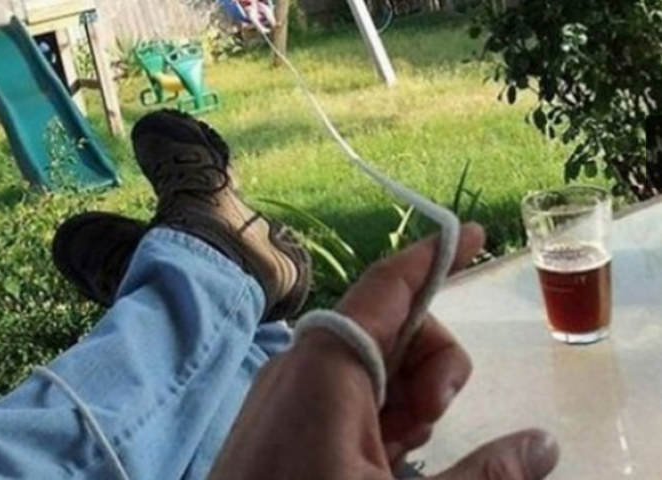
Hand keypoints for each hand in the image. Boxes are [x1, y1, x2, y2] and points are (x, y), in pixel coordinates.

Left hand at [208, 223, 558, 479]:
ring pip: (373, 362)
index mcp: (326, 365)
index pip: (387, 286)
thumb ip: (481, 474)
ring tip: (402, 453)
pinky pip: (346, 390)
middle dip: (430, 366)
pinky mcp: (284, 415)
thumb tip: (543, 443)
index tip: (472, 235)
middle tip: (430, 425)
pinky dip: (379, 413)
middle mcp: (304, 363)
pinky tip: (383, 458)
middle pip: (392, 327)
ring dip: (408, 398)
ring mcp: (290, 388)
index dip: (433, 257)